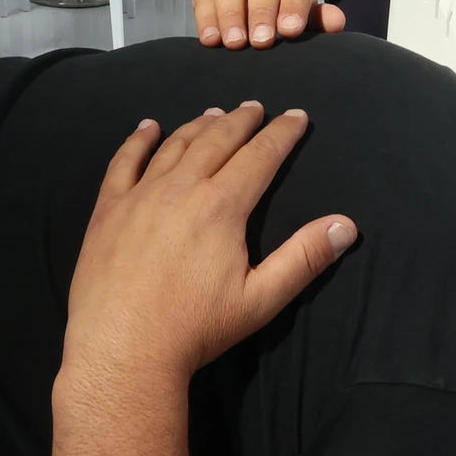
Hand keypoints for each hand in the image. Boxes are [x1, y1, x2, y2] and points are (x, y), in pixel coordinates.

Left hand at [60, 103, 357, 385]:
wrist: (123, 349)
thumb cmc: (196, 328)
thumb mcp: (261, 299)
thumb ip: (304, 258)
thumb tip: (346, 225)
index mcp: (222, 206)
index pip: (260, 156)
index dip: (282, 134)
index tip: (297, 116)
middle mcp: (182, 188)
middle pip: (218, 140)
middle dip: (242, 120)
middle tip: (255, 107)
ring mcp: (140, 195)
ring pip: (175, 146)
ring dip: (199, 125)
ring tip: (214, 113)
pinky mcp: (109, 210)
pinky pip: (123, 162)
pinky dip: (138, 140)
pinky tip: (148, 127)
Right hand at [193, 0, 345, 48]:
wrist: (256, 7)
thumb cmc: (285, 13)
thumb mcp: (304, 17)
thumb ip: (319, 20)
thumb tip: (336, 22)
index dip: (293, 4)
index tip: (290, 31)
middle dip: (261, 11)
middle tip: (262, 41)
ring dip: (231, 15)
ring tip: (235, 44)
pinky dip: (206, 18)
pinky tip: (210, 41)